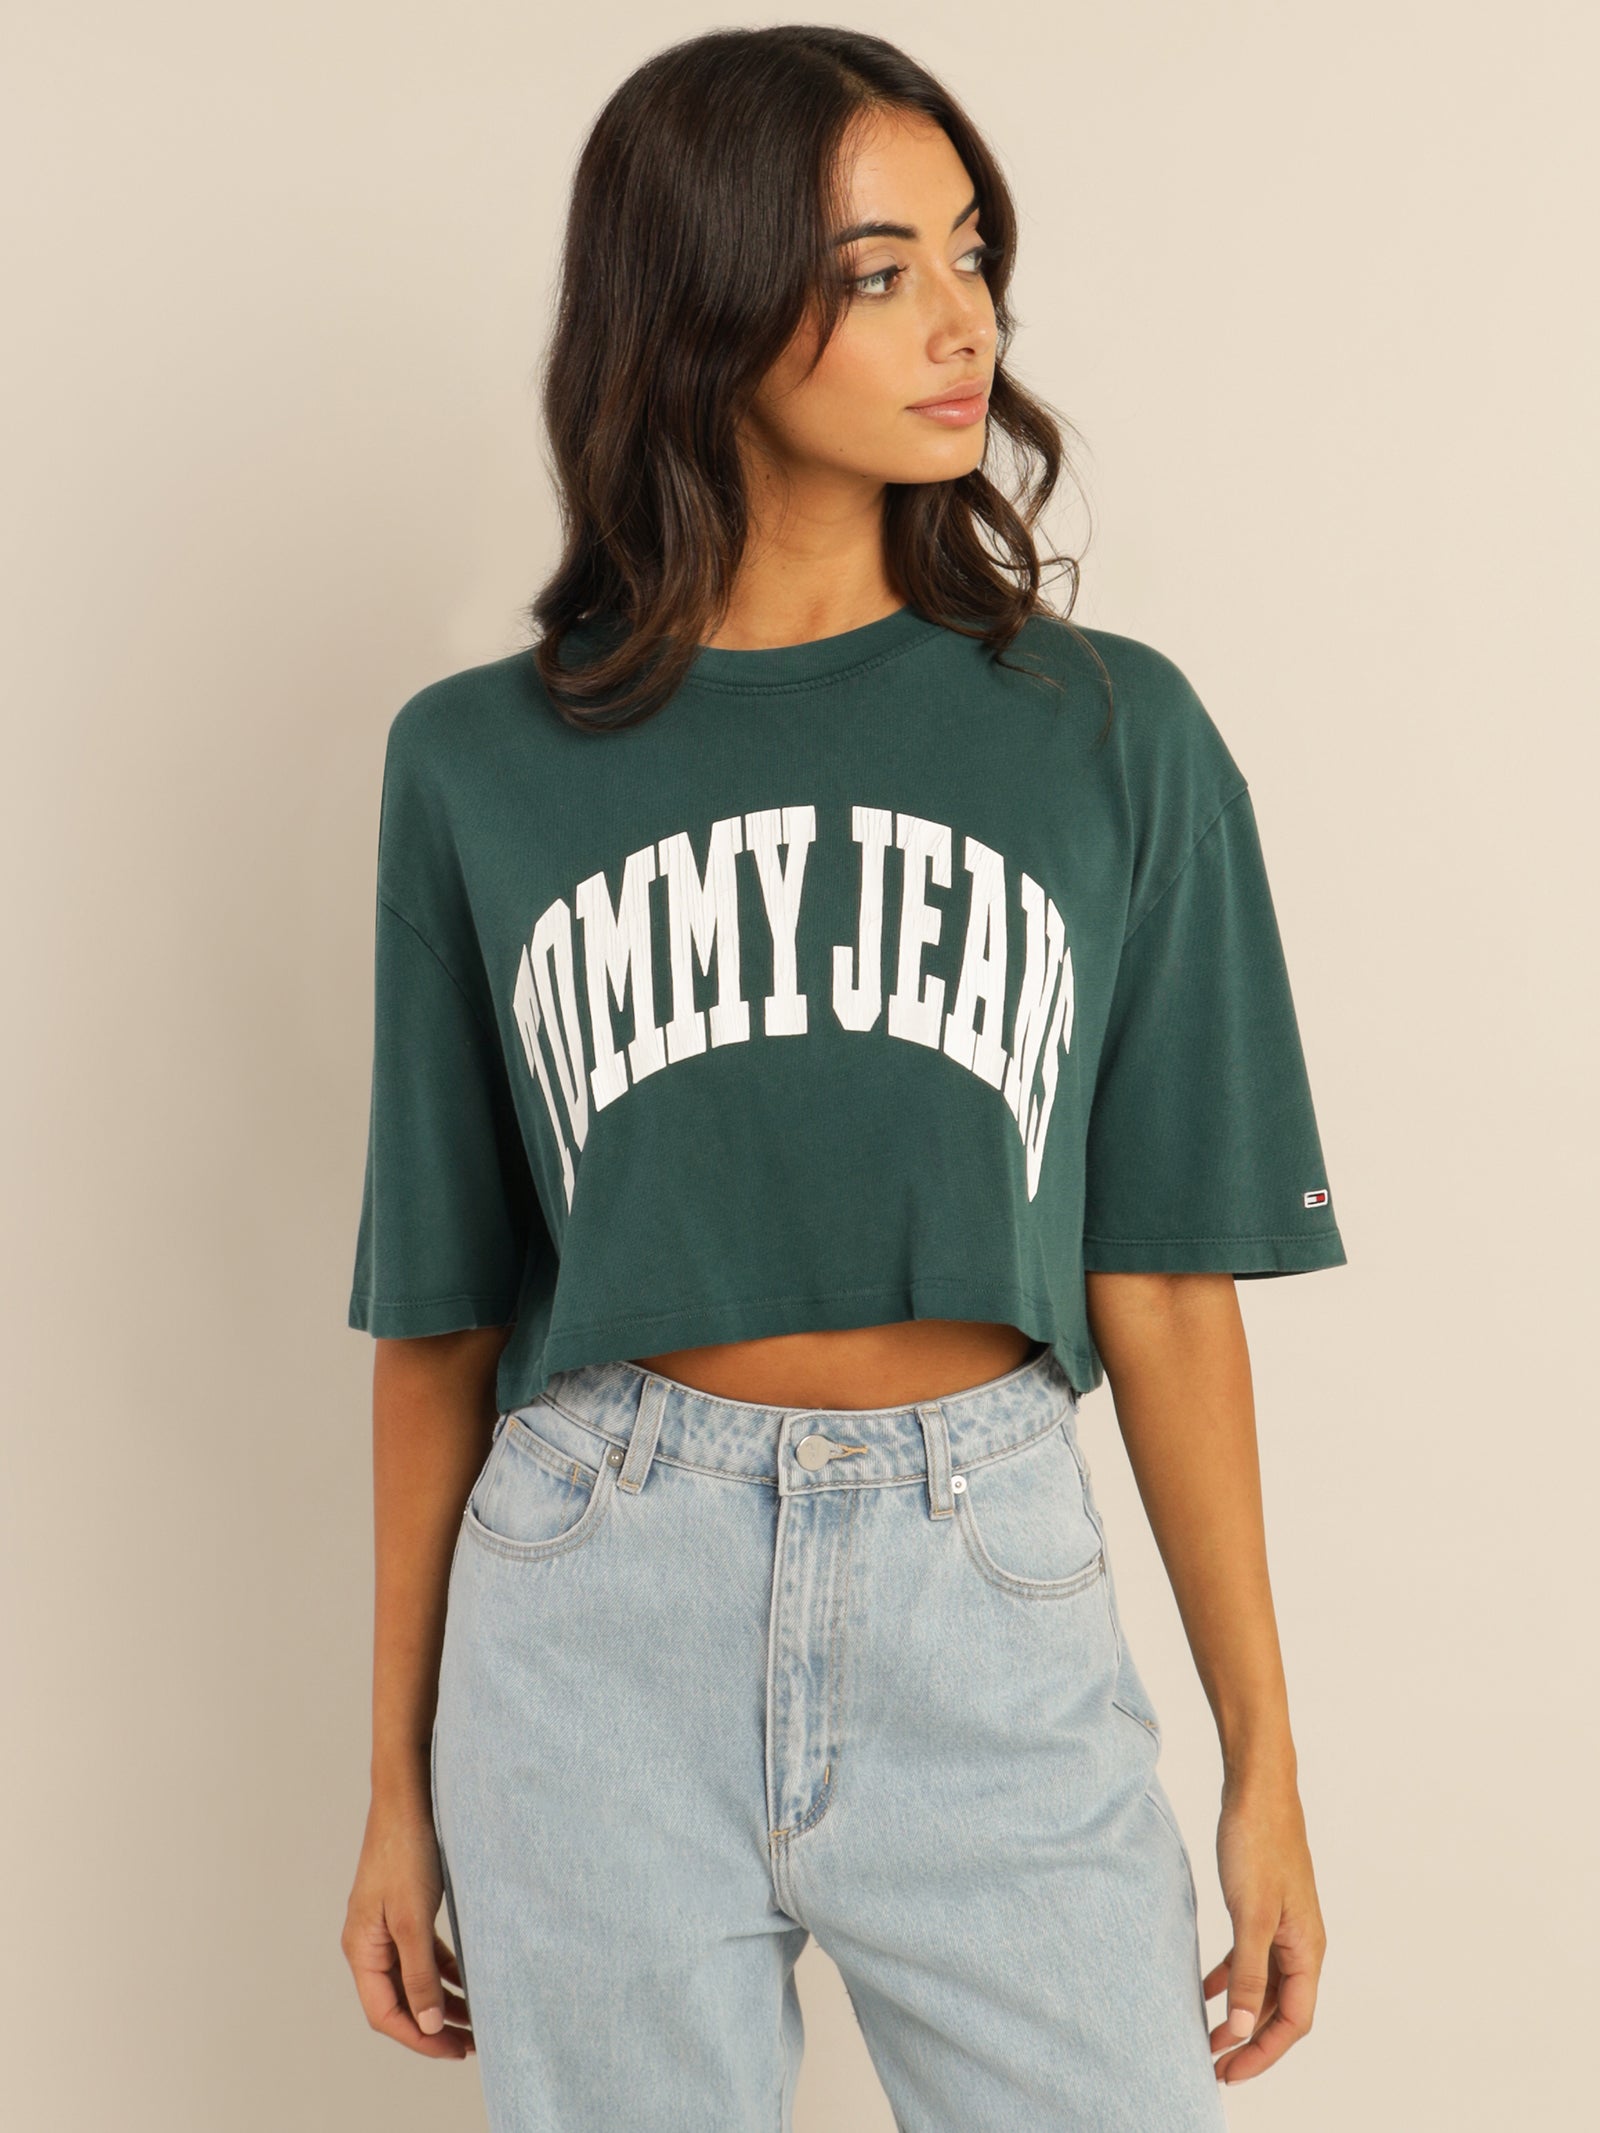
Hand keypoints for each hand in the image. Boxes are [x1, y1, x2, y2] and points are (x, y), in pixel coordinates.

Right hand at [342, 1787, 473, 2058]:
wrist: (408, 1795)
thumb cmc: (405, 1850)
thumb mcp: (414, 1918)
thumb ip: (419, 1972)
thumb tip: (428, 2023)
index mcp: (361, 1948)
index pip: (386, 2013)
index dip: (419, 2037)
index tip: (454, 2049)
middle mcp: (369, 1942)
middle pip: (398, 2001)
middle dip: (433, 2025)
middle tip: (471, 2043)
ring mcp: (385, 1926)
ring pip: (412, 1978)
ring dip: (441, 2000)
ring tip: (475, 2020)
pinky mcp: (404, 1909)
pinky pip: (422, 1954)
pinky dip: (443, 1971)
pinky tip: (467, 1980)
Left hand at [1205, 1771, 1324, 2082]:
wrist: (1257, 1788)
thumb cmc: (1259, 1844)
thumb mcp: (1250, 1915)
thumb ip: (1247, 1974)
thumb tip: (1242, 2031)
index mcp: (1307, 1949)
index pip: (1293, 2021)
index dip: (1263, 2053)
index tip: (1229, 2072)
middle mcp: (1301, 1943)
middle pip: (1281, 2009)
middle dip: (1250, 2041)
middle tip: (1214, 2065)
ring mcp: (1283, 1925)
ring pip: (1265, 1986)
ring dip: (1240, 2014)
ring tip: (1208, 2038)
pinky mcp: (1264, 1908)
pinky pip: (1251, 1958)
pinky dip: (1232, 1979)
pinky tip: (1207, 1989)